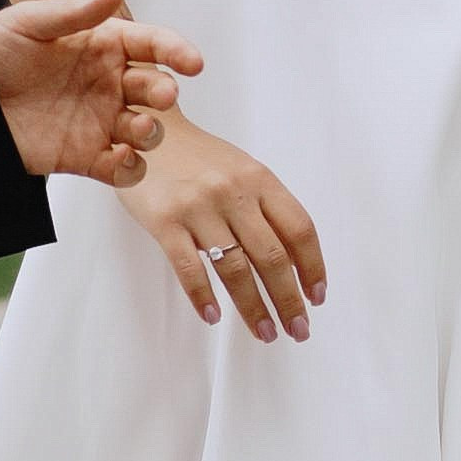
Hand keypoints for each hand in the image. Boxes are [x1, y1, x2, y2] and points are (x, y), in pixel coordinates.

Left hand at [0, 0, 202, 190]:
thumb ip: (74, 13)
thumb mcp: (30, 22)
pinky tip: (118, 158)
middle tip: (162, 96)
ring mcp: (101, 122)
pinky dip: (130, 169)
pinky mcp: (86, 157)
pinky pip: (123, 170)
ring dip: (152, 132)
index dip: (177, 52)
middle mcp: (110, 84)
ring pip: (146, 132)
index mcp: (105, 46)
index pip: (153, 45)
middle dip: (165, 94)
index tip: (193, 63)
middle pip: (156, 90)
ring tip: (138, 127)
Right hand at [112, 108, 324, 342]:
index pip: (299, 229)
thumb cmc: (196, 156)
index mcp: (258, 179)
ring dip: (253, 308)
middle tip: (297, 329)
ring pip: (235, 269)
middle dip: (289, 300)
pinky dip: (203, 297)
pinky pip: (189, 268)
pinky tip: (214, 316)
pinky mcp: (164, 221)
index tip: (316, 297)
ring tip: (265, 332)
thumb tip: (294, 261)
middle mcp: (233, 192)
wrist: (144, 129)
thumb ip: (266, 207)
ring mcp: (198, 207)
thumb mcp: (240, 169)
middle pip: (272, 256)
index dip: (313, 267)